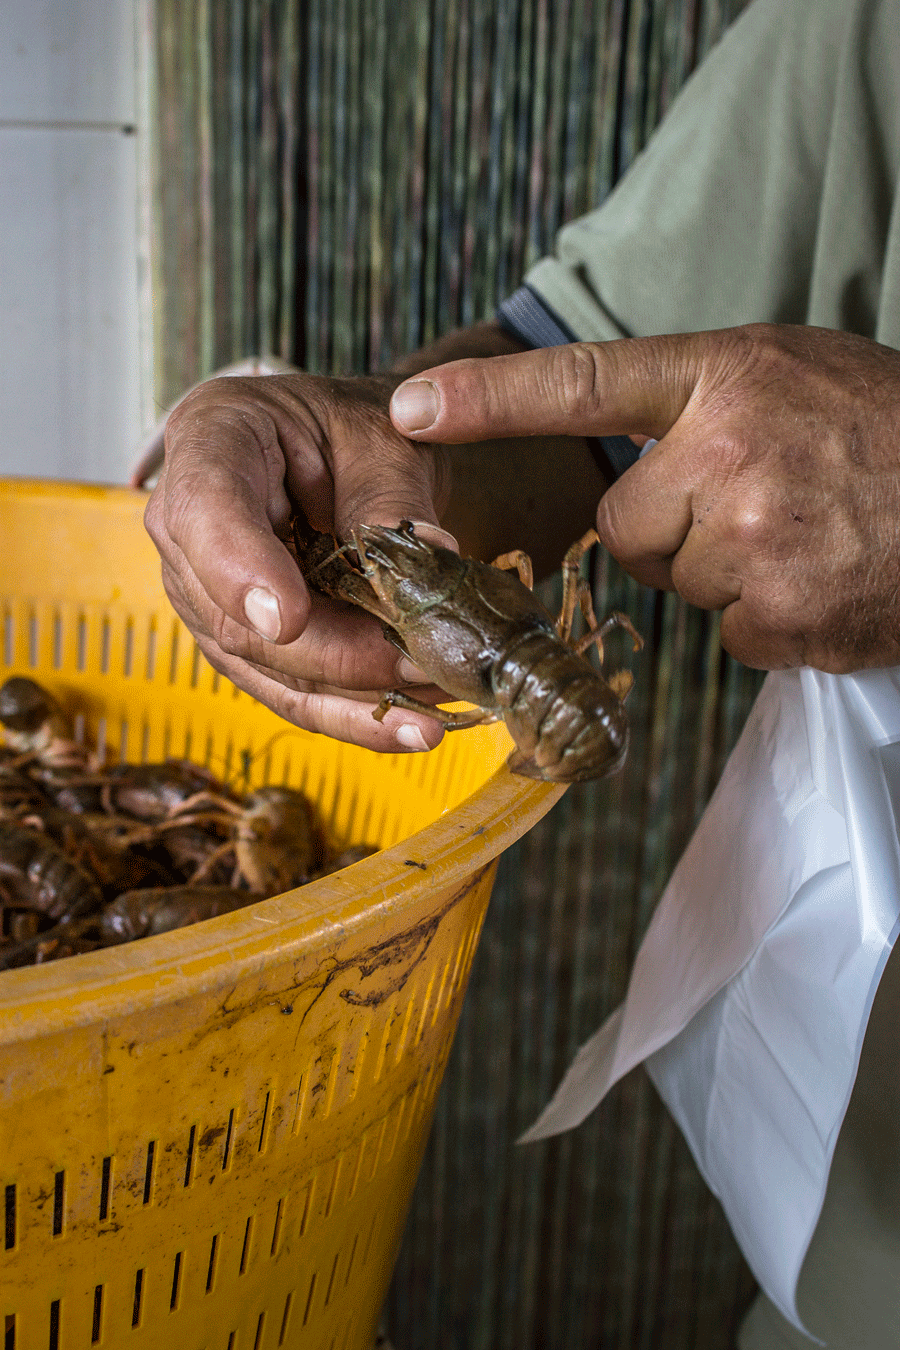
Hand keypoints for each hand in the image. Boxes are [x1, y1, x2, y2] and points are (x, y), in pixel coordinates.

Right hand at [144, 371, 456, 748]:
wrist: (346, 452)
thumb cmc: (352, 429)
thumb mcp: (383, 438)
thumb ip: (392, 499)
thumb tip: (435, 562)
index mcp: (213, 440)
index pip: (204, 510)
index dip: (239, 570)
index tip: (288, 618)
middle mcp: (188, 526)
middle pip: (237, 617)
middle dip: (334, 655)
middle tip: (417, 666)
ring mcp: (207, 594)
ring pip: (265, 670)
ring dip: (351, 701)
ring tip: (428, 719)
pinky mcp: (242, 644)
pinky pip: (290, 692)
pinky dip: (354, 716)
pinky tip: (411, 729)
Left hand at [390, 324, 899, 671]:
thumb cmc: (891, 433)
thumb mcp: (796, 376)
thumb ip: (706, 406)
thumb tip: (636, 469)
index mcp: (729, 374)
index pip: (585, 381)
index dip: (491, 396)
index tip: (412, 406)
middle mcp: (727, 452)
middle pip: (627, 526)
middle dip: (678, 529)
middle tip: (767, 505)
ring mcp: (752, 539)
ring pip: (680, 583)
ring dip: (730, 574)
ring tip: (811, 538)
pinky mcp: (778, 615)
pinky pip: (728, 633)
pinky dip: (770, 621)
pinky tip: (826, 582)